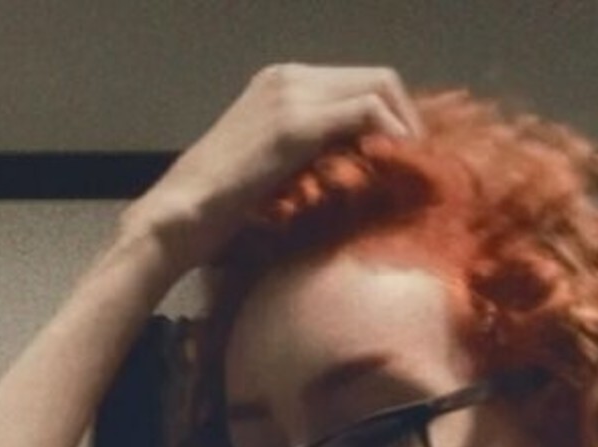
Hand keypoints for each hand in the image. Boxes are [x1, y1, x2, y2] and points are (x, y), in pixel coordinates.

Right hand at [127, 63, 423, 264]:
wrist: (178, 218)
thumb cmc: (219, 210)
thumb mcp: (273, 171)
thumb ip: (310, 156)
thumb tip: (358, 168)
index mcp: (280, 84)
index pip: (358, 83)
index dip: (393, 117)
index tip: (408, 158)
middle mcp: (287, 78)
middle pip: (377, 78)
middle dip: (407, 119)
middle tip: (419, 166)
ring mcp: (290, 95)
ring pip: (377, 87)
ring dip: (404, 127)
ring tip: (411, 171)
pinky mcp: (293, 125)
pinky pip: (365, 112)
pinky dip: (390, 136)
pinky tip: (394, 169)